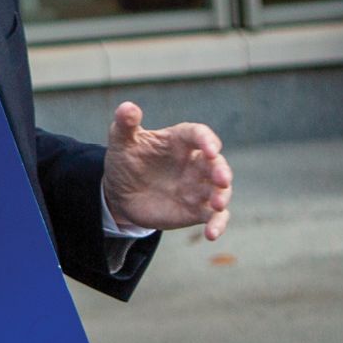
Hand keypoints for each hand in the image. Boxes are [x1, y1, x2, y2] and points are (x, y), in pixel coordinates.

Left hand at [101, 102, 231, 240]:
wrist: (120, 193)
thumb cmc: (126, 159)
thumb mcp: (121, 141)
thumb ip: (125, 124)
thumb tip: (127, 107)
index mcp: (180, 140)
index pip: (199, 135)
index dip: (207, 140)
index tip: (210, 148)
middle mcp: (195, 162)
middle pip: (217, 164)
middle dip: (222, 171)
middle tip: (221, 179)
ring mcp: (198, 186)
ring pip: (220, 191)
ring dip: (223, 197)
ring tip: (217, 205)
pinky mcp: (197, 209)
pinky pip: (214, 216)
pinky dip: (218, 224)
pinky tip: (212, 235)